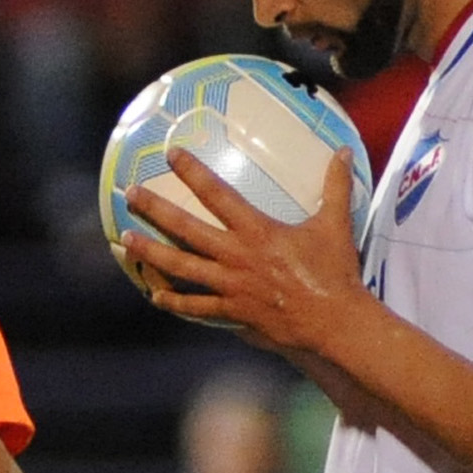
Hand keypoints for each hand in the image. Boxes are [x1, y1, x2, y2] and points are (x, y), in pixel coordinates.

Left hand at [122, 148, 367, 359]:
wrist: (333, 321)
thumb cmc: (334, 272)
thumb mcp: (335, 225)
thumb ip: (335, 186)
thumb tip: (345, 152)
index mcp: (257, 231)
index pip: (217, 194)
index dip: (192, 172)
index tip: (171, 154)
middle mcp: (237, 256)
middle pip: (186, 229)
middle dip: (155, 210)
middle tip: (130, 195)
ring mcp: (231, 286)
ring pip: (182, 267)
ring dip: (152, 253)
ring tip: (127, 241)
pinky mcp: (232, 311)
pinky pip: (197, 307)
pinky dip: (175, 301)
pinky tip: (155, 294)